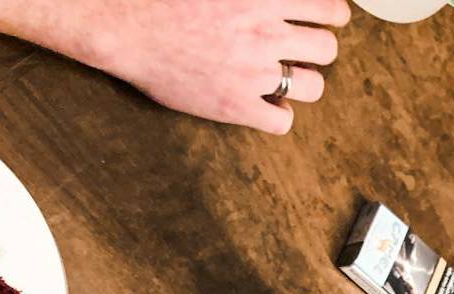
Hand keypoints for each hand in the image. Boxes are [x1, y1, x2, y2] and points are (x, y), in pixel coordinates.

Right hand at [0, 0, 350, 134]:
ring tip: (286, 79)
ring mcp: (253, 71)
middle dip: (317, 49)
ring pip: (314, 86)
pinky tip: (265, 105)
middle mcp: (266, 32)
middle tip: (302, 50)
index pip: (329, 8)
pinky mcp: (236, 104)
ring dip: (304, 83)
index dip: (331, 15)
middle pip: (326, 48)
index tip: (324, 18)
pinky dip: (279, 115)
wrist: (122, 23)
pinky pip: (283, 122)